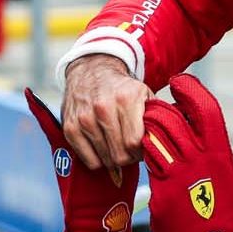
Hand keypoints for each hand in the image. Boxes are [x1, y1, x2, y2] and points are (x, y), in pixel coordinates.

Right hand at [61, 54, 151, 170]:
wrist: (91, 71)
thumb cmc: (120, 88)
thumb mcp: (144, 94)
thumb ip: (156, 117)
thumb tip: (163, 142)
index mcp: (125, 99)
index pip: (134, 142)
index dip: (141, 152)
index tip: (141, 149)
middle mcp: (103, 108)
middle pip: (119, 155)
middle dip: (128, 158)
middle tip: (130, 151)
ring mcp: (84, 118)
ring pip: (105, 160)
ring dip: (113, 159)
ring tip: (116, 147)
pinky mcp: (70, 127)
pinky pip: (89, 160)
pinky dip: (98, 159)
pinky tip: (102, 147)